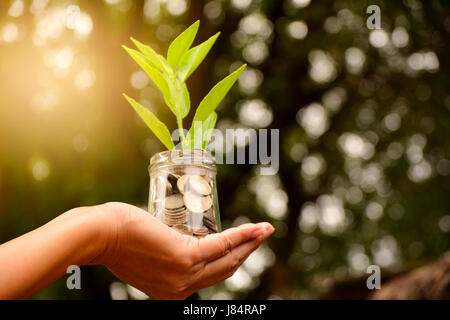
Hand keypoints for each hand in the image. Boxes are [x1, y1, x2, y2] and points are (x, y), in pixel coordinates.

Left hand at [96, 203, 273, 299]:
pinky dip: (242, 236)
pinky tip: (257, 228)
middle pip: (225, 269)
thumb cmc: (117, 237)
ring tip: (264, 229)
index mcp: (173, 291)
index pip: (210, 276)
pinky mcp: (185, 257)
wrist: (100, 234)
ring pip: (227, 259)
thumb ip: (160, 254)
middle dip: (247, 252)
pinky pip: (222, 246)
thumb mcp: (145, 254)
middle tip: (261, 235)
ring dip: (250, 243)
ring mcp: (184, 275)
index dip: (231, 260)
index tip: (244, 246)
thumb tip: (169, 239)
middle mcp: (181, 289)